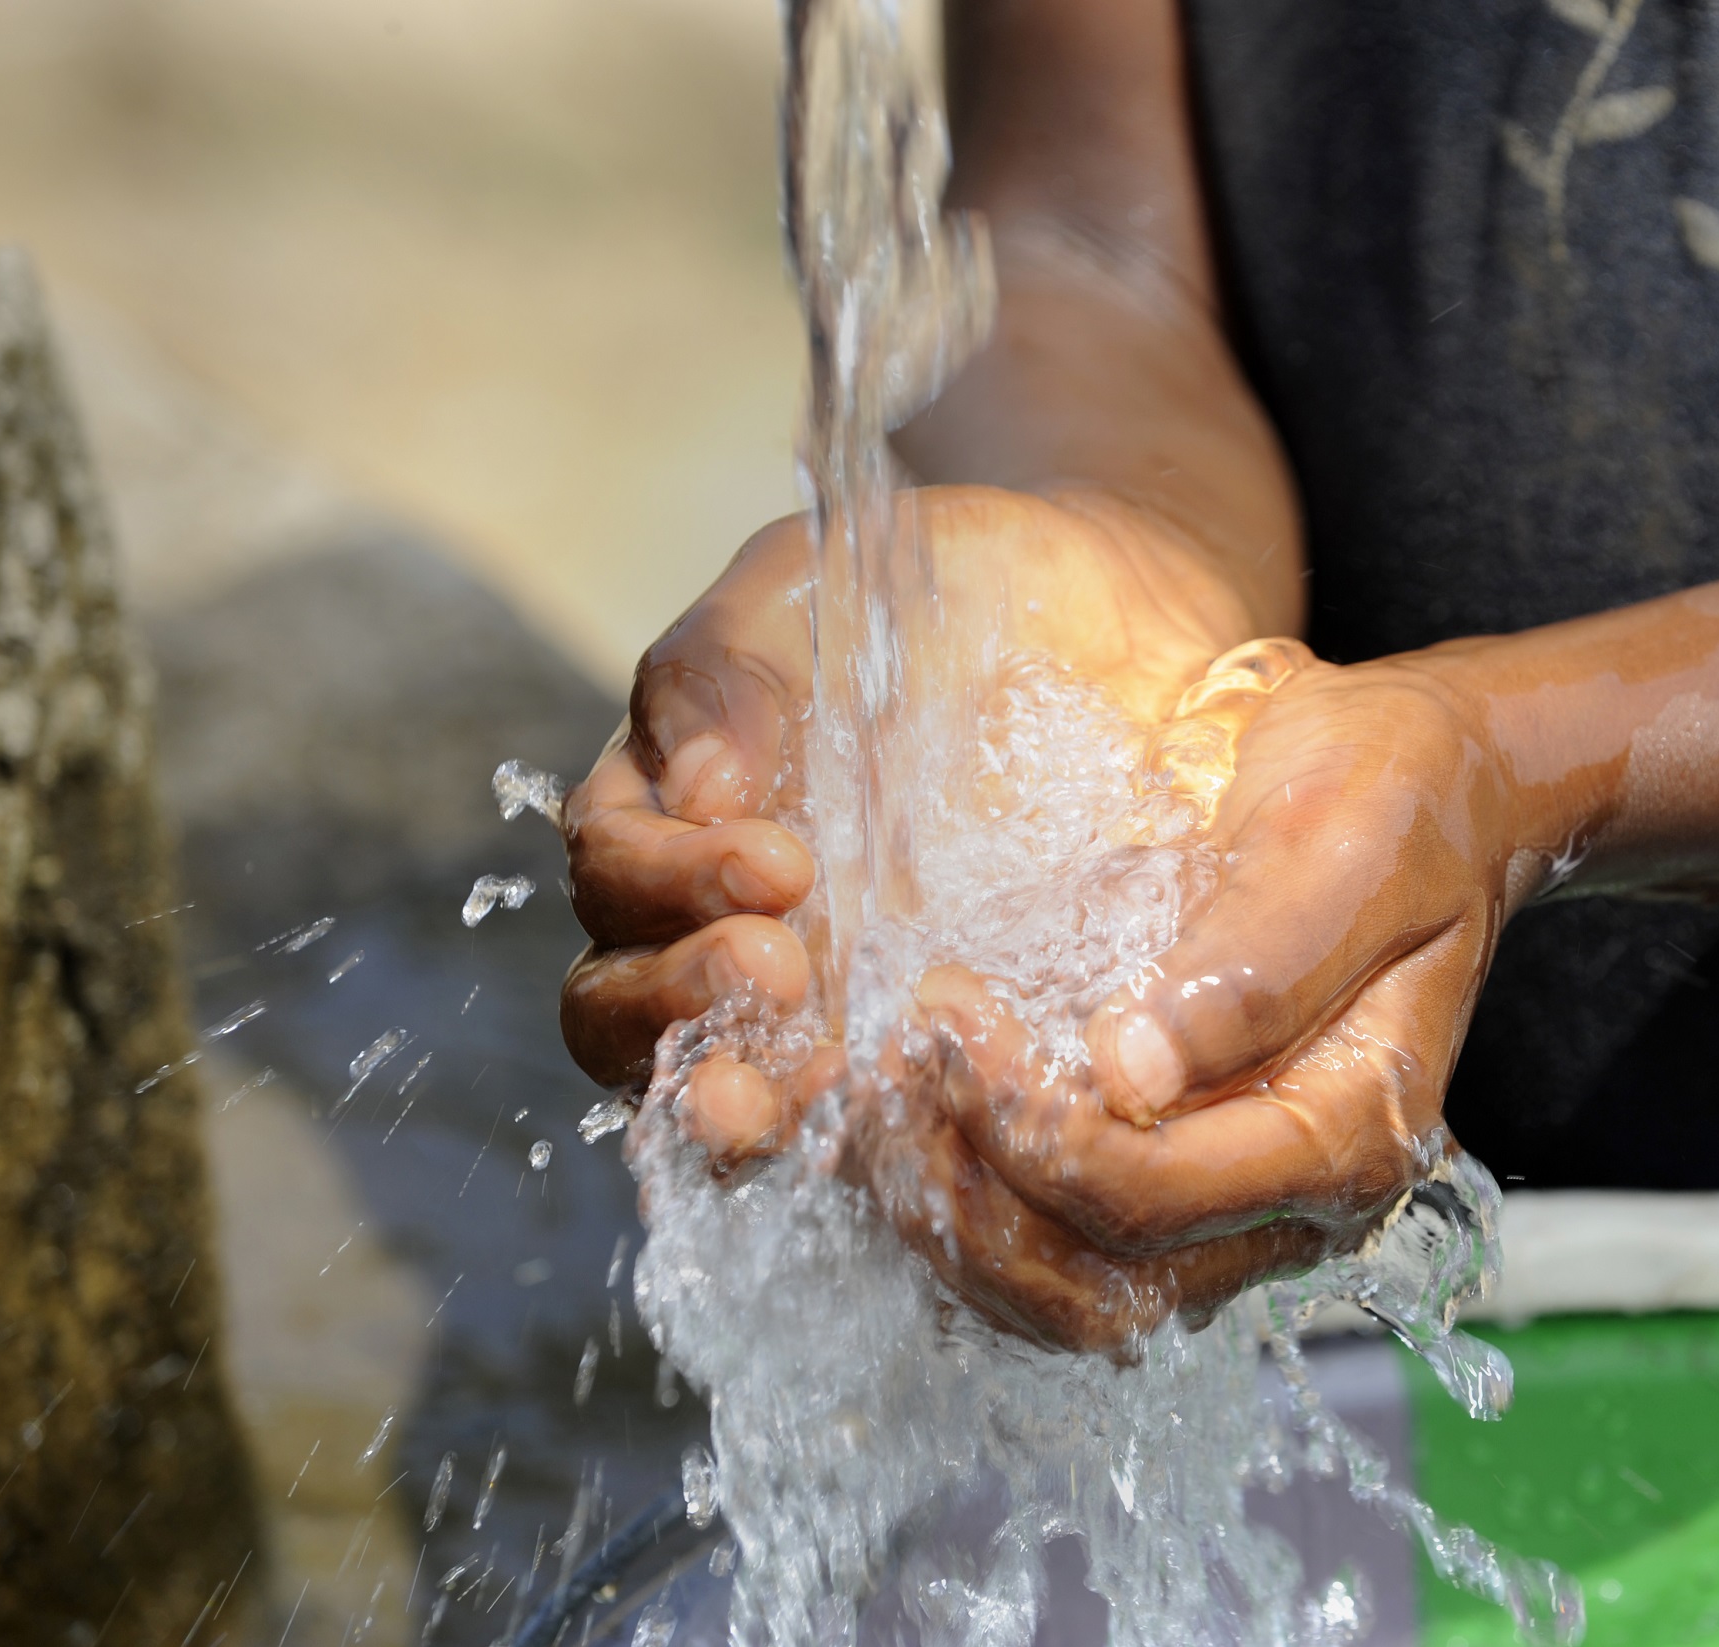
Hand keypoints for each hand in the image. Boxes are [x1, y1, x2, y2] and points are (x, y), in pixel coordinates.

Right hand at [558, 482, 1257, 1092]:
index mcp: (671, 809)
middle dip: (681, 1008)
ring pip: (718, 1089)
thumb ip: (727, 668)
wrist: (1106, 622)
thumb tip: (691, 790)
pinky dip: (862, 1134)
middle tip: (783, 973)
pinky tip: (914, 1119)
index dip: (668, 885)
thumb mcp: (813, 584)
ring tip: (828, 1081)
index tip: (778, 862)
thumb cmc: (937, 588)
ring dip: (751, 1099)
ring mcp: (807, 994)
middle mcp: (712, 919)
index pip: (612, 878)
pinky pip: (853, 1119)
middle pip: (624, 1012)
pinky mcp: (904, 1043)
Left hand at [880, 645, 1524, 1347]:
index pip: (1154, 1197)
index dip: (1031, 1127)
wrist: (1432, 785)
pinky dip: (963, 1200)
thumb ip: (1260, 960)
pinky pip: (1049, 1242)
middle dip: (969, 1190)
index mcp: (1348, 1134)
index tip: (951, 1012)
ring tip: (884, 1089)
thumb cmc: (1398, 799)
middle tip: (896, 1063)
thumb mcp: (1350, 842)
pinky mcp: (1171, 1172)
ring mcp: (1226, 1201)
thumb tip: (1132, 1069)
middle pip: (1095, 1283)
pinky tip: (910, 1115)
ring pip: (1057, 1290)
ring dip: (949, 1211)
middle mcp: (1288, 1200)